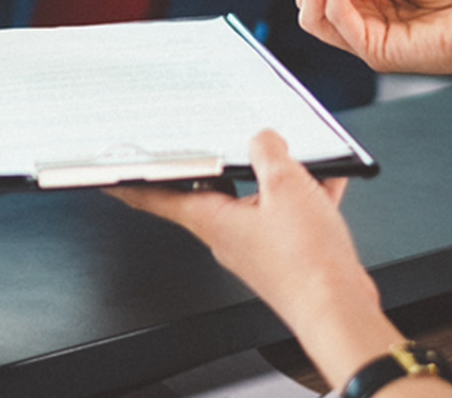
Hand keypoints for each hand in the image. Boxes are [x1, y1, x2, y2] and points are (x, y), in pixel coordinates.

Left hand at [108, 130, 399, 387]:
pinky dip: (304, 195)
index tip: (109, 175)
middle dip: (217, 162)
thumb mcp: (286, 187)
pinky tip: (325, 178)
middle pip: (211, 190)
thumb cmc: (307, 263)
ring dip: (271, 176)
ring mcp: (256, 247)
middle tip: (212, 139)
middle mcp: (227, 235)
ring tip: (289, 153)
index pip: (156, 196)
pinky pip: (288, 215)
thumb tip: (263, 138)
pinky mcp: (285, 256)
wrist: (341, 312)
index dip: (131, 182)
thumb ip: (269, 154)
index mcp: (211, 219)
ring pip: (256, 199)